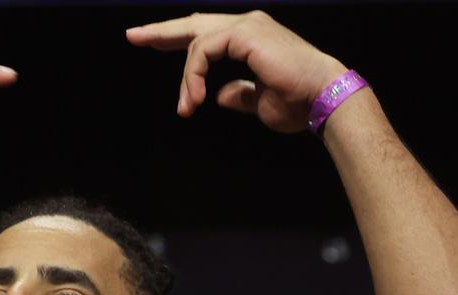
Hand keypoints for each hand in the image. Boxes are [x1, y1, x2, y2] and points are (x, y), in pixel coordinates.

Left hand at [126, 11, 347, 133]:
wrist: (324, 99)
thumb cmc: (299, 103)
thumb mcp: (260, 101)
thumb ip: (239, 94)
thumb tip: (219, 96)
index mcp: (251, 38)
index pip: (206, 34)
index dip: (178, 39)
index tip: (151, 44)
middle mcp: (248, 25)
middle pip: (195, 23)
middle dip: (163, 31)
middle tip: (133, 36)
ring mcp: (247, 26)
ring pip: (197, 41)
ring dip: (187, 78)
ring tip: (186, 107)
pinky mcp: (245, 34)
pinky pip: (204, 50)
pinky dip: (195, 75)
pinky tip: (196, 98)